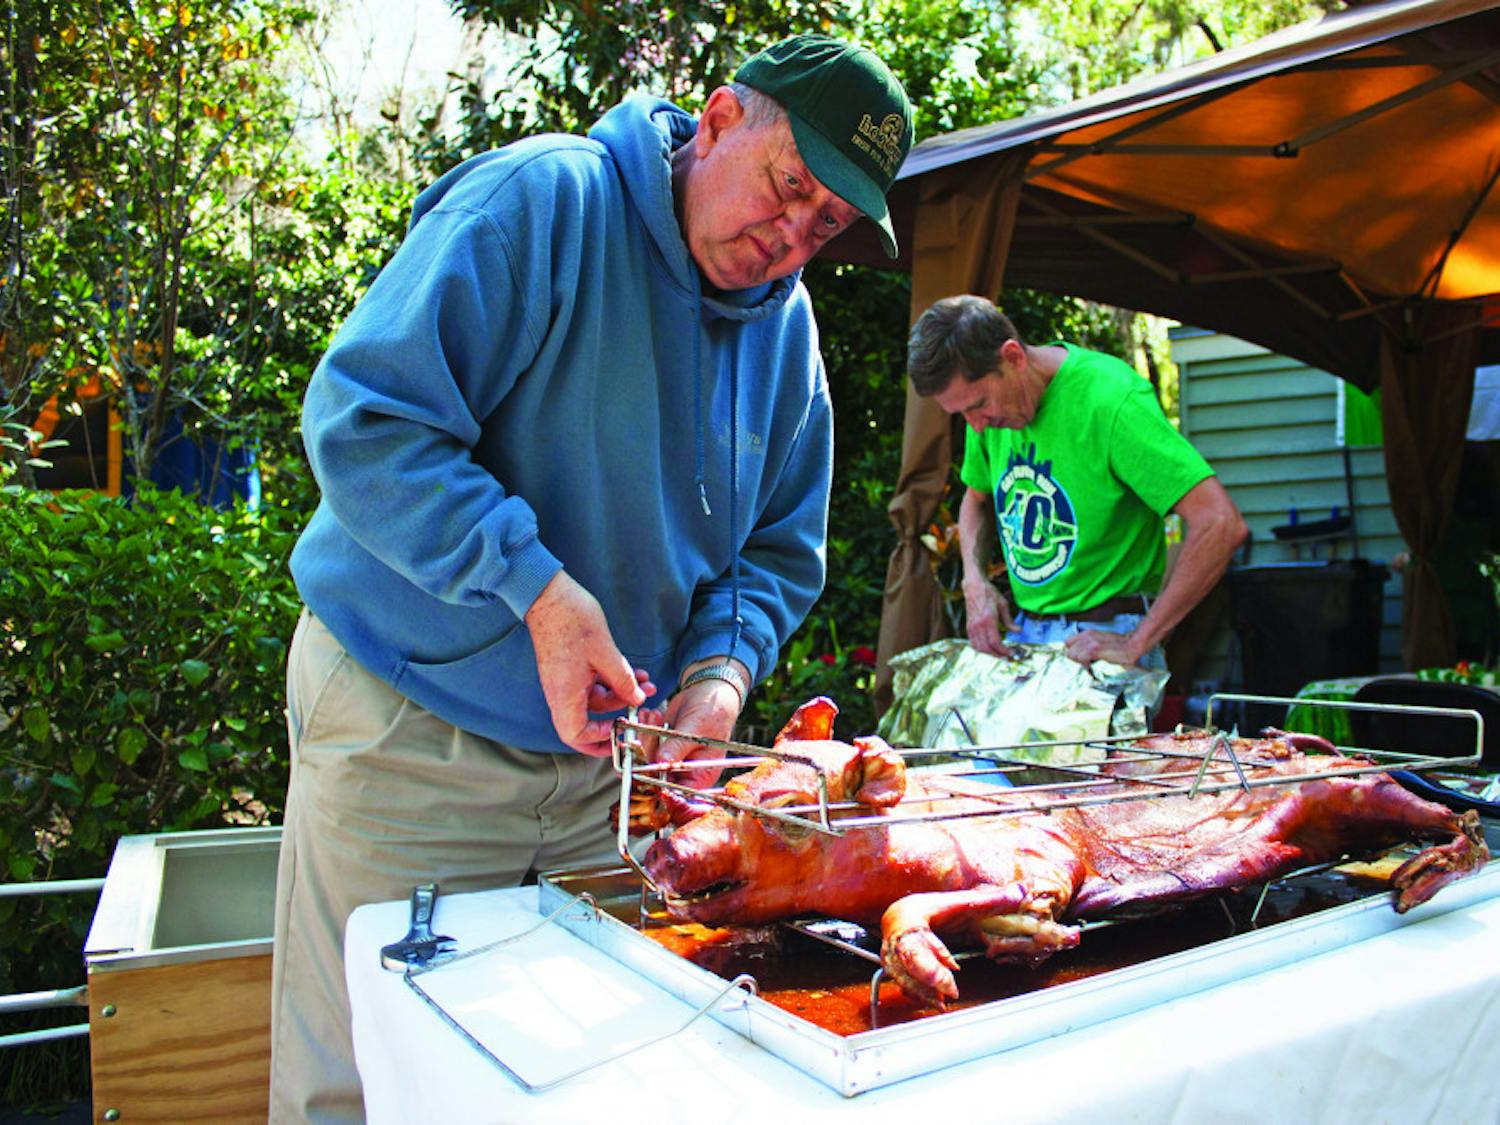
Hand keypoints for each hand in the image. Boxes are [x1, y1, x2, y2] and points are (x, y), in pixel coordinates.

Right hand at [525, 572, 652, 755]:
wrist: (550, 595)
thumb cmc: (573, 621)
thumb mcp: (606, 653)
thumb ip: (622, 680)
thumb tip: (637, 700)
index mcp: (565, 695)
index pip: (576, 735)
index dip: (598, 741)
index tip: (620, 732)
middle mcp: (561, 693)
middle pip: (588, 719)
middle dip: (618, 712)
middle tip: (643, 705)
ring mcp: (563, 681)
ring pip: (594, 699)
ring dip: (620, 692)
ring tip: (645, 681)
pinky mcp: (567, 669)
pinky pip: (591, 684)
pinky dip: (611, 680)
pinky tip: (632, 671)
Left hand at [646, 677, 742, 789]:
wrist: (707, 692)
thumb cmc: (712, 712)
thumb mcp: (696, 730)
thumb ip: (678, 747)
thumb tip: (661, 762)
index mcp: (700, 776)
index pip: (678, 791)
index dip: (660, 785)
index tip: (644, 770)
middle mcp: (684, 772)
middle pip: (657, 777)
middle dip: (646, 755)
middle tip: (641, 736)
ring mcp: (671, 760)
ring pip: (647, 760)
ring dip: (644, 738)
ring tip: (652, 716)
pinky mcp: (661, 748)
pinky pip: (645, 747)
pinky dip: (643, 731)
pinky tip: (650, 715)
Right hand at [963, 579, 1014, 656]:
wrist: (973, 587)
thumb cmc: (989, 593)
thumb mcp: (1003, 604)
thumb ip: (1010, 620)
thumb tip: (1018, 631)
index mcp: (988, 619)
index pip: (995, 642)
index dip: (1004, 651)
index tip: (1011, 652)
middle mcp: (978, 625)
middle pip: (987, 648)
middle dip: (998, 654)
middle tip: (1007, 655)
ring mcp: (972, 627)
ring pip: (979, 648)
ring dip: (989, 653)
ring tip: (998, 652)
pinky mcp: (968, 627)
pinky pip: (973, 643)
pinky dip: (981, 648)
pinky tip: (988, 647)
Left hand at [1064, 628, 1142, 668]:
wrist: (1132, 645)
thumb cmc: (1118, 645)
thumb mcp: (1099, 640)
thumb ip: (1087, 644)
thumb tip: (1078, 654)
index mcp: (1087, 633)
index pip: (1067, 642)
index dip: (1073, 651)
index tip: (1080, 657)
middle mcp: (1087, 636)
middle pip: (1069, 651)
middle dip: (1076, 659)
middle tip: (1086, 662)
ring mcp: (1090, 643)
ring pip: (1073, 656)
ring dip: (1081, 663)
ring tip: (1091, 664)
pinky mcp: (1095, 650)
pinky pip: (1082, 658)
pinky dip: (1086, 665)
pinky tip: (1093, 665)